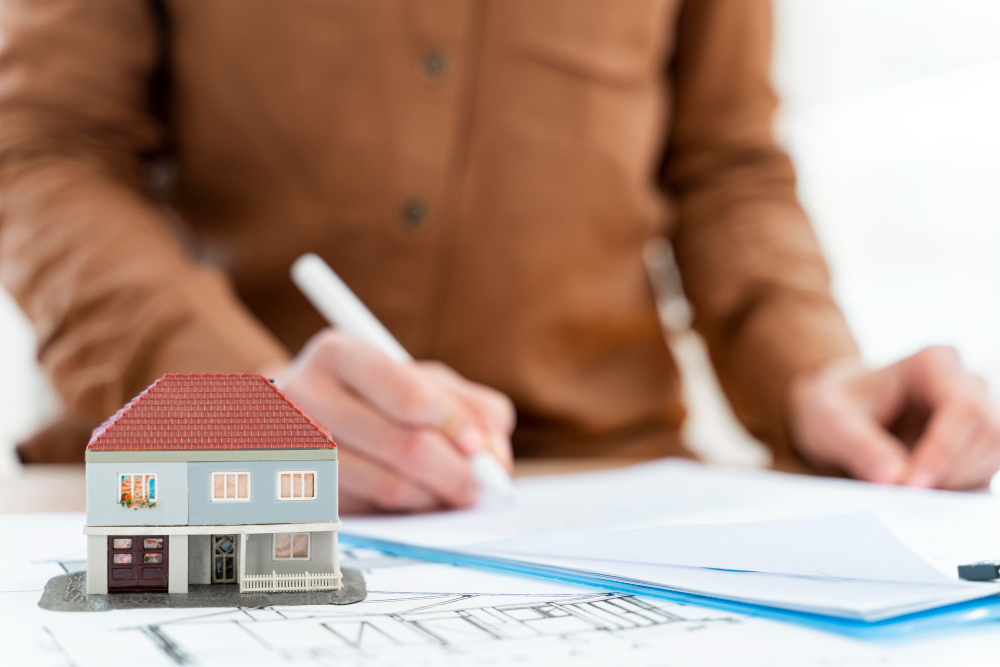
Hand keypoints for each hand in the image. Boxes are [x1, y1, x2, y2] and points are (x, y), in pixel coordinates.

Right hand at [267, 329, 514, 512]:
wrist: (297, 414)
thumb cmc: (375, 393)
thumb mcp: (423, 380)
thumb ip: (471, 408)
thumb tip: (495, 458)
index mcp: (340, 354)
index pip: (412, 397)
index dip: (455, 426)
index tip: (477, 447)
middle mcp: (305, 397)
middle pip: (405, 447)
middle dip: (456, 473)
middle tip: (477, 486)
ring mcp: (295, 448)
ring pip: (389, 486)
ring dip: (433, 496)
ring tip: (448, 491)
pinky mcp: (299, 492)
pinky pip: (370, 512)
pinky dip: (405, 510)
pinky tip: (414, 498)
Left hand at [788, 347, 999, 488]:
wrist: (835, 409)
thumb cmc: (833, 404)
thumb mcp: (831, 422)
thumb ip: (860, 447)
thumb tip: (894, 480)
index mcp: (934, 363)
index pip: (962, 408)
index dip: (944, 451)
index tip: (912, 484)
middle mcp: (964, 383)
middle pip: (987, 433)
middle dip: (949, 472)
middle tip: (905, 494)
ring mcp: (975, 412)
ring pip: (993, 455)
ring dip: (955, 483)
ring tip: (905, 488)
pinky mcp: (974, 442)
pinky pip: (984, 471)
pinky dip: (956, 488)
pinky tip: (919, 488)